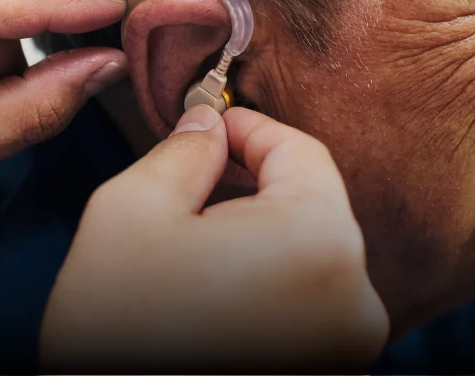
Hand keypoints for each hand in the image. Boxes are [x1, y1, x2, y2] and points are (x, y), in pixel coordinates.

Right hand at [40, 105, 388, 372]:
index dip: (251, 128)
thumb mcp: (131, 214)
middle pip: (310, 206)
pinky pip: (309, 308)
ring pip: (308, 258)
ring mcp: (348, 348)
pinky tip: (211, 301)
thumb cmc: (118, 337)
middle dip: (251, 188)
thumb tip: (208, 127)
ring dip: (258, 241)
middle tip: (191, 190)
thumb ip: (182, 153)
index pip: (302, 151)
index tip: (215, 125)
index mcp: (317, 240)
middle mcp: (355, 297)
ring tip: (192, 257)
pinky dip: (269, 290)